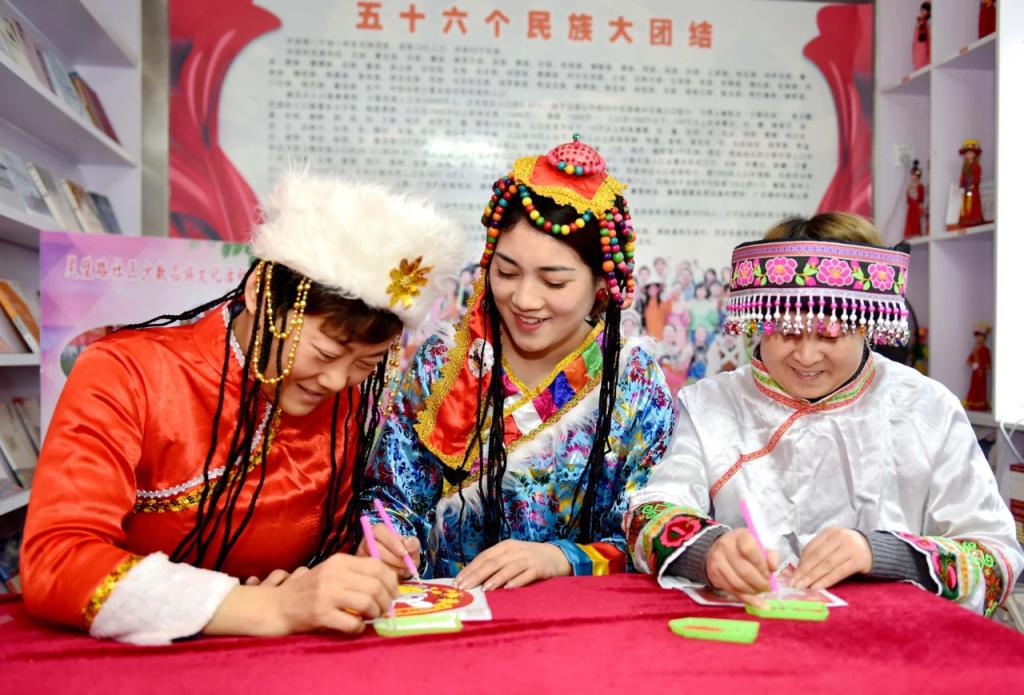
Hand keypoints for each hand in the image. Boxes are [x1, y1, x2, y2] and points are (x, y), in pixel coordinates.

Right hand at [206, 554, 398, 636]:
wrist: (279, 605)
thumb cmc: (310, 589)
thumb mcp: (332, 572)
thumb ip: (356, 574)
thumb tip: (389, 584)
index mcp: (340, 561)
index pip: (377, 566)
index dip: (391, 582)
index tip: (393, 593)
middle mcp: (334, 574)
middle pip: (375, 586)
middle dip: (386, 600)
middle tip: (385, 609)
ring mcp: (326, 594)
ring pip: (367, 603)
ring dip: (375, 613)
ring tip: (371, 617)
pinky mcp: (320, 613)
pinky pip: (352, 623)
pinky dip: (359, 627)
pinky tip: (356, 626)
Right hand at [355, 523, 420, 578]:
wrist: (397, 574)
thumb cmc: (403, 558)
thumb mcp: (411, 550)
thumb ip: (413, 544)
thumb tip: (407, 544)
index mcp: (378, 532)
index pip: (379, 530)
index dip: (391, 541)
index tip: (403, 552)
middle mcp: (366, 542)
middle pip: (373, 546)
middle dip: (392, 557)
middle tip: (405, 565)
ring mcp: (361, 557)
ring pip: (372, 561)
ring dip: (390, 568)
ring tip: (401, 571)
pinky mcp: (361, 571)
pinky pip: (371, 574)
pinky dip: (385, 578)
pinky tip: (393, 578)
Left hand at [454, 540, 570, 590]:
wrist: (557, 556)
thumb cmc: (528, 560)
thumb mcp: (511, 557)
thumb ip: (495, 565)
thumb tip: (472, 580)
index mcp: (504, 547)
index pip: (483, 557)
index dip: (470, 569)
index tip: (457, 582)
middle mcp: (514, 550)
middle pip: (492, 562)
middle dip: (476, 575)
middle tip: (465, 587)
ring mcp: (527, 558)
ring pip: (508, 568)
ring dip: (496, 578)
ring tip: (485, 589)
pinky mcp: (539, 568)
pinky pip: (527, 575)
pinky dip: (517, 581)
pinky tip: (508, 588)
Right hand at [705, 529, 778, 606]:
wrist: (716, 548)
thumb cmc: (743, 547)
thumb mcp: (757, 544)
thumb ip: (769, 554)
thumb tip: (773, 567)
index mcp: (739, 536)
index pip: (749, 550)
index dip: (761, 564)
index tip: (769, 574)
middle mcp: (725, 547)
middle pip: (744, 570)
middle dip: (760, 583)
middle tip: (768, 587)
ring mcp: (717, 562)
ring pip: (738, 584)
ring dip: (754, 592)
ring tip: (762, 591)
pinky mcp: (714, 576)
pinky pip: (733, 592)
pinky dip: (748, 600)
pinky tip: (760, 604)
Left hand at [790, 527, 871, 589]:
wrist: (874, 549)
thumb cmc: (848, 548)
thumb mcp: (833, 544)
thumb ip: (819, 552)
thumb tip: (799, 569)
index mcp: (830, 532)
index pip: (811, 548)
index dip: (800, 563)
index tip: (791, 575)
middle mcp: (839, 537)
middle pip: (817, 556)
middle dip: (803, 572)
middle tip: (794, 584)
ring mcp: (850, 548)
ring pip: (827, 565)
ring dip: (812, 577)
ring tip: (802, 587)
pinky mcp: (858, 560)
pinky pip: (839, 572)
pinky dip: (826, 580)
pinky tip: (817, 587)